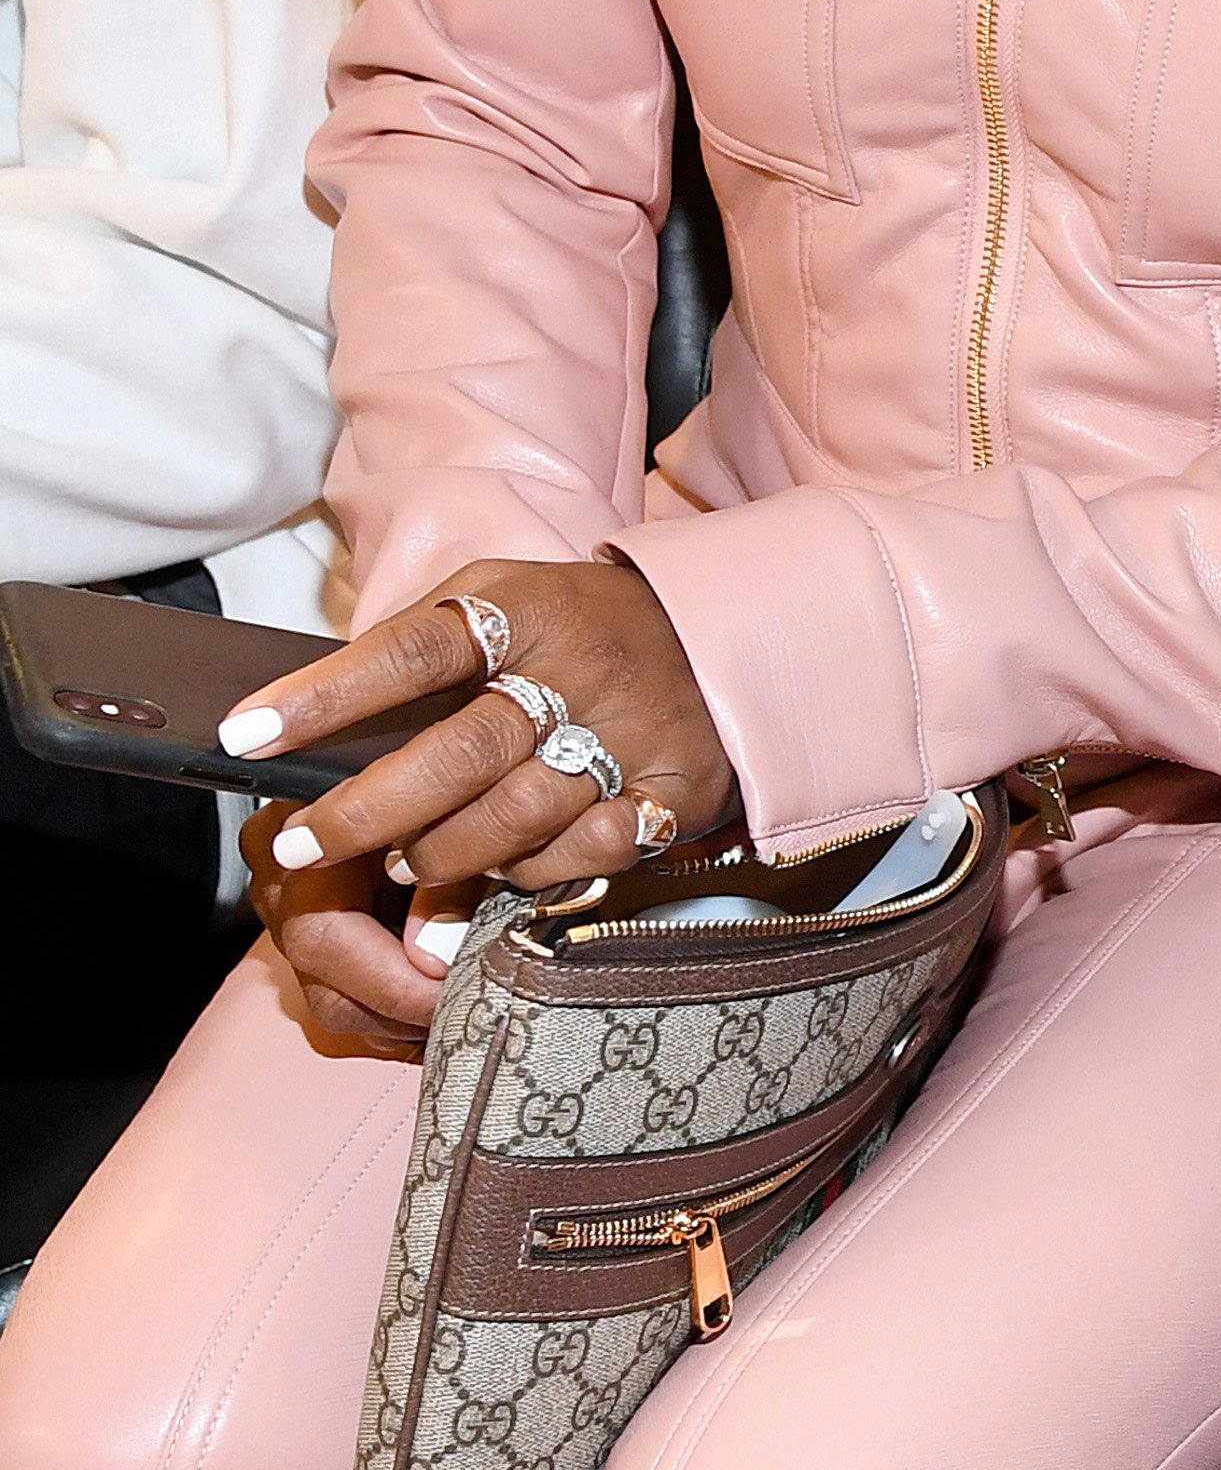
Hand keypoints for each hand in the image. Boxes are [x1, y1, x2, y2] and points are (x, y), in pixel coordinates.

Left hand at [232, 560, 741, 1007]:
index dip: (326, 694)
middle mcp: (582, 668)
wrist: (724, 637)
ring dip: (445, 852)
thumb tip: (318, 716)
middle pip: (459, 750)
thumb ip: (424, 645)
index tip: (248, 734)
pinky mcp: (675, 790)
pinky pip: (589, 852)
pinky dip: (532, 871)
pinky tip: (501, 871)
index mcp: (526, 607)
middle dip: (367, 809)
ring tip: (403, 865)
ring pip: (519, 814)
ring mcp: (633, 734)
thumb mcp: (507, 598)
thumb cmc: (579, 627)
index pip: (412, 648)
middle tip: (305, 844)